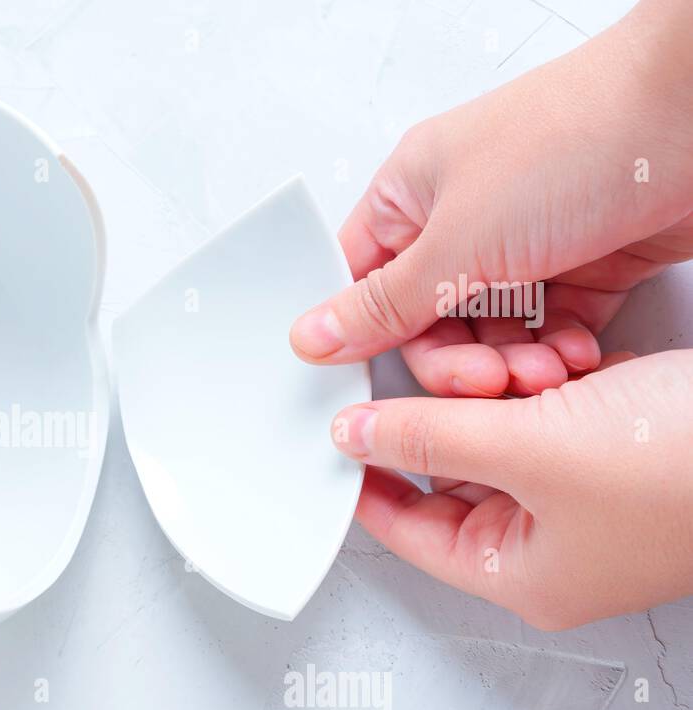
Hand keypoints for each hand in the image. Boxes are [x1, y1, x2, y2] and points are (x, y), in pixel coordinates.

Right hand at [290, 0, 692, 396]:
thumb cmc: (579, 137)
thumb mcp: (459, 237)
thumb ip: (385, 302)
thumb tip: (312, 336)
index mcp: (412, 195)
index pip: (361, 283)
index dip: (364, 339)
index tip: (378, 385)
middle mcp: (463, 221)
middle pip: (427, 325)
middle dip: (455, 363)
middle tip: (484, 379)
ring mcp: (523, 246)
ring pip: (489, 337)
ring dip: (510, 367)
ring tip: (540, 369)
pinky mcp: (583, 267)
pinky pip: (547, 334)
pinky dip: (555, 355)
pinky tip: (573, 357)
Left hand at [330, 350, 692, 628]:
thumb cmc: (685, 465)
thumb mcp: (528, 448)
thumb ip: (429, 439)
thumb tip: (353, 434)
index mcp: (521, 575)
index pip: (408, 532)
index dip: (364, 479)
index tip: (331, 430)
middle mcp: (552, 547)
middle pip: (453, 479)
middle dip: (446, 420)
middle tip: (435, 371)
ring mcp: (589, 500)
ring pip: (501, 439)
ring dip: (499, 393)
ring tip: (515, 365)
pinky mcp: (621, 452)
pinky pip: (552, 416)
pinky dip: (546, 383)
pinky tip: (565, 359)